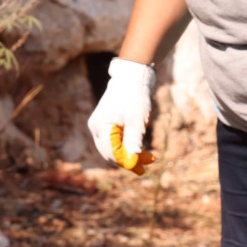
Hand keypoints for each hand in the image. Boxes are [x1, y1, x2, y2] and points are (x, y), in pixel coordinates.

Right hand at [87, 57, 156, 173]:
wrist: (129, 78)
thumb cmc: (133, 96)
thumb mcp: (137, 118)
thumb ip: (134, 139)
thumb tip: (133, 158)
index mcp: (101, 125)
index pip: (111, 152)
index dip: (126, 162)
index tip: (142, 168)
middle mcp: (96, 128)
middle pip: (110, 152)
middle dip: (128, 160)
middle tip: (149, 163)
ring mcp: (98, 126)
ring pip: (112, 148)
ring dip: (129, 153)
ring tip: (150, 157)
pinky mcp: (104, 125)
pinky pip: (114, 141)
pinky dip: (126, 146)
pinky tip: (141, 148)